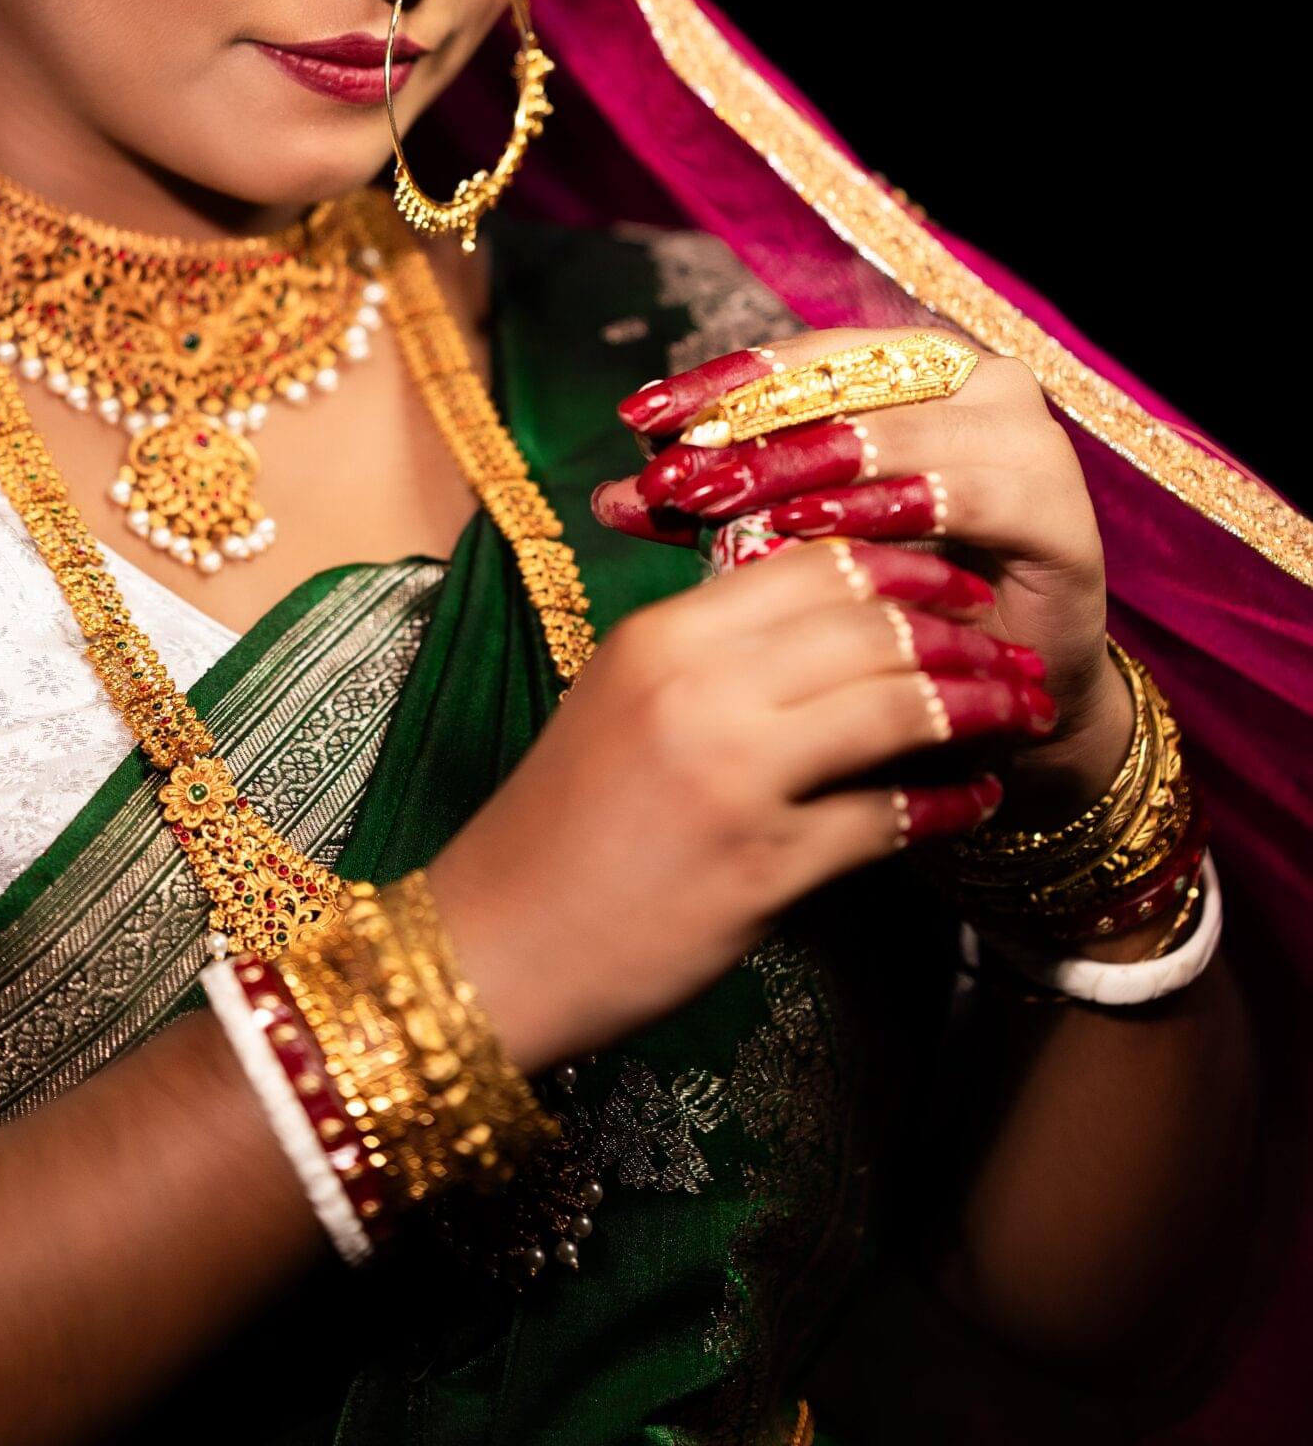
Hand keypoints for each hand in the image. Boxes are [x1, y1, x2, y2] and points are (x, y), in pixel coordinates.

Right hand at [424, 535, 1048, 1074]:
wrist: (492, 948)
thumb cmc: (561, 825)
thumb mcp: (623, 700)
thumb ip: (714, 650)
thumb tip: (832, 613)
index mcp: (660, 634)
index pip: (813, 563)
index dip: (903, 564)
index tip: (958, 580)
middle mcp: (696, 687)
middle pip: (869, 625)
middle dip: (961, 631)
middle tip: (1010, 647)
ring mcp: (731, 776)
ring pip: (895, 708)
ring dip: (975, 706)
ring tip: (1019, 711)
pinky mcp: (759, 867)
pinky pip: (887, 818)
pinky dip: (947, 804)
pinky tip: (974, 800)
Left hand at [591, 329, 1125, 821]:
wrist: (994, 700)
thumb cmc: (886, 607)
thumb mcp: (782, 547)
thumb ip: (713, 511)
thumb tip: (605, 495)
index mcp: (913, 371)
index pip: (804, 358)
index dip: (718, 385)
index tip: (636, 419)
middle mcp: (977, 383)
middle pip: (847, 384)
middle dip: (748, 428)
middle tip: (670, 473)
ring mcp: (1027, 440)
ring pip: (902, 428)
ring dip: (805, 462)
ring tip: (724, 498)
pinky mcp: (1062, 511)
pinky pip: (969, 492)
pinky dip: (888, 504)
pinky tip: (816, 527)